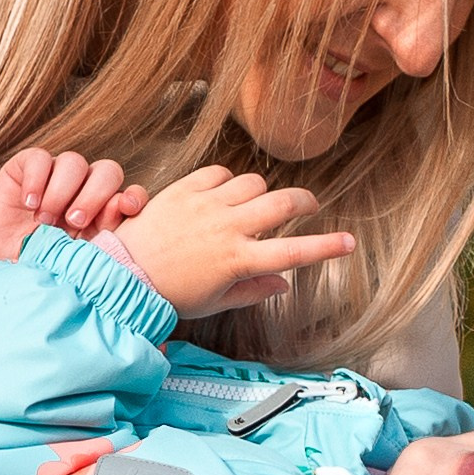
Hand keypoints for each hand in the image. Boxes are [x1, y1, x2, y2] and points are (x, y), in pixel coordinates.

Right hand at [0, 149, 147, 273]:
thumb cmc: (32, 264)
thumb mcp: (68, 263)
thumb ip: (95, 249)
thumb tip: (120, 239)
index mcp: (100, 215)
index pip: (129, 195)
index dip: (132, 198)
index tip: (127, 209)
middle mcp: (82, 190)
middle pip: (107, 172)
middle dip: (94, 195)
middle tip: (74, 222)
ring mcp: (55, 176)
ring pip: (74, 162)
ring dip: (61, 191)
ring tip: (43, 219)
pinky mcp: (26, 167)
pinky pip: (39, 158)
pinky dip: (36, 179)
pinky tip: (28, 202)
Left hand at [113, 167, 355, 317]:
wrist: (124, 274)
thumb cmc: (170, 294)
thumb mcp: (215, 302)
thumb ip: (253, 291)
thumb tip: (283, 283)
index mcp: (239, 261)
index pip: (294, 252)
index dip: (327, 247)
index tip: (349, 243)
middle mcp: (227, 228)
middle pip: (283, 202)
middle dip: (304, 202)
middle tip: (307, 207)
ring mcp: (206, 205)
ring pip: (254, 183)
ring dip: (261, 192)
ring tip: (253, 206)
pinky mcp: (185, 188)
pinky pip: (220, 172)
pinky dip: (228, 181)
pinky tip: (222, 195)